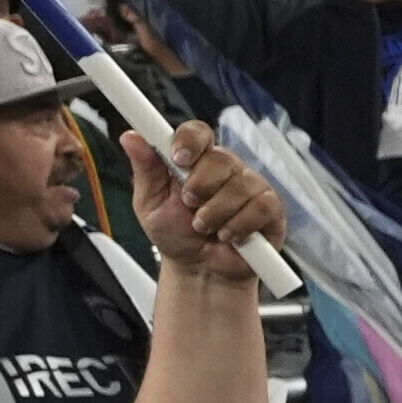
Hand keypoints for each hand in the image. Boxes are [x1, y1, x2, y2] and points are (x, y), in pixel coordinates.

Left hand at [138, 122, 284, 285]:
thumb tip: (130, 136)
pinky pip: (260, 207)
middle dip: (199, 187)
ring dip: (215, 214)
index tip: (178, 159)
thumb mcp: (150, 203)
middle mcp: (226, 169)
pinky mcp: (271, 208)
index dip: (190, 141)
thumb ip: (145, 169)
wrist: (198, 270)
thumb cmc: (175, 234)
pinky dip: (238, 225)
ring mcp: (251, 186)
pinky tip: (227, 235)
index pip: (197, 133)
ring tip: (204, 228)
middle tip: (189, 206)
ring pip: (239, 186)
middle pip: (221, 158)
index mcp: (195, 161)